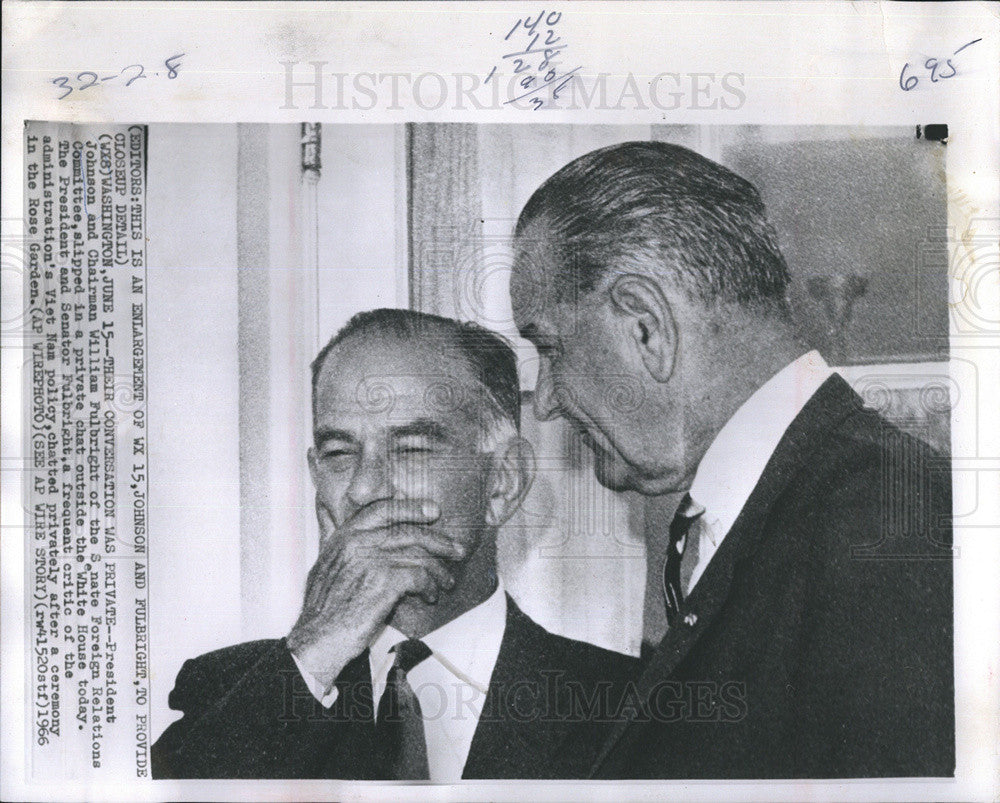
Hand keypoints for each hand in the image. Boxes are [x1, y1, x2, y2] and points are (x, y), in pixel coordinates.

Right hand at [287, 498, 461, 687]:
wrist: (315, 640)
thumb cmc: (323, 610)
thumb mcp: (327, 567)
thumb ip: (346, 547)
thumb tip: (369, 536)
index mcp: (344, 537)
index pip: (382, 510)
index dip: (411, 508)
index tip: (433, 510)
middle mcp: (356, 543)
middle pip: (408, 532)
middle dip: (438, 541)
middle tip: (456, 550)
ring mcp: (370, 561)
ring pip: (417, 556)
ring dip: (437, 571)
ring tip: (446, 582)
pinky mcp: (384, 582)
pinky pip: (419, 577)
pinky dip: (429, 586)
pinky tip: (430, 596)